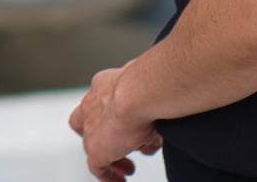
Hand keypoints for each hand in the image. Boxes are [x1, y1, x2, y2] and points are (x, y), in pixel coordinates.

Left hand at [68, 66, 161, 181]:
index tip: (121, 125)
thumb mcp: (150, 87)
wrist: (139, 92)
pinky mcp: (96, 148)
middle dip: (106, 137)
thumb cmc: (151, 84)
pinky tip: (120, 181)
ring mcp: (92, 126)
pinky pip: (97, 167)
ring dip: (111, 158)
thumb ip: (152, 96)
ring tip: (128, 168)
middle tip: (123, 148)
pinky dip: (108, 175)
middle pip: (89, 124)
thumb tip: (166, 104)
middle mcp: (93, 103)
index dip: (107, 115)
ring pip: (94, 146)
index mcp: (105, 84)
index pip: (98, 101)